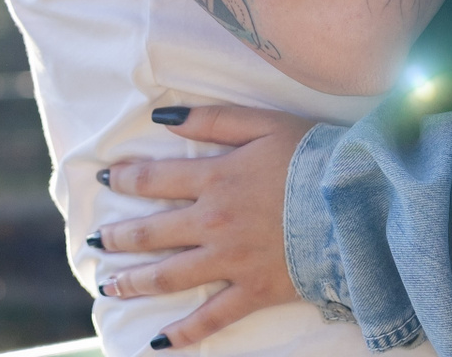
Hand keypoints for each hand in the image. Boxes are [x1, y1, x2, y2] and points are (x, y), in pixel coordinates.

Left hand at [90, 106, 314, 347]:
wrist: (356, 204)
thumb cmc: (312, 157)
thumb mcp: (263, 123)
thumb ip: (212, 119)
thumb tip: (164, 118)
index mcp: (215, 179)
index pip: (154, 180)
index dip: (124, 179)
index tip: (106, 180)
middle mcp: (213, 223)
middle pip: (151, 233)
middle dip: (118, 238)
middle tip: (95, 241)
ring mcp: (231, 262)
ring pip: (169, 276)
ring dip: (133, 282)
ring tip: (110, 285)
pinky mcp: (253, 292)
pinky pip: (211, 318)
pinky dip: (182, 333)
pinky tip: (157, 341)